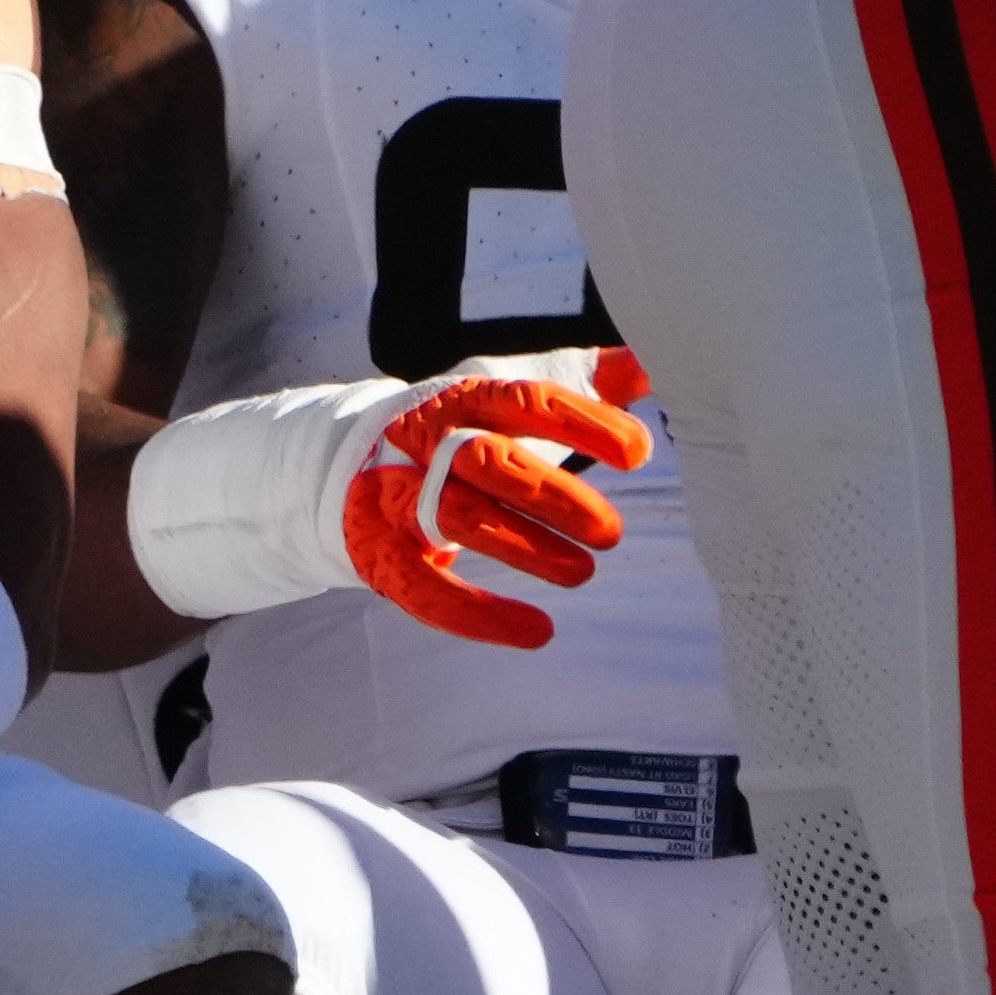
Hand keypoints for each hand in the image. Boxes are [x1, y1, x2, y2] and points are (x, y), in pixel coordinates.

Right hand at [127, 347, 650, 642]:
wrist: (343, 462)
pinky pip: (427, 590)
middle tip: (611, 533)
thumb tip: (653, 362)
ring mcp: (395, 498)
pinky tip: (537, 632)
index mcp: (462, 399)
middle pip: (488, 463)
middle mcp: (423, 443)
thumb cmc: (452, 431)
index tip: (637, 451)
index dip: (581, 423)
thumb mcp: (507, 398)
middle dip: (551, 496)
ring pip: (459, 522)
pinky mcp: (379, 554)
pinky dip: (480, 616)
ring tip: (582, 574)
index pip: (523, 402)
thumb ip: (581, 383)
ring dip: (524, 550)